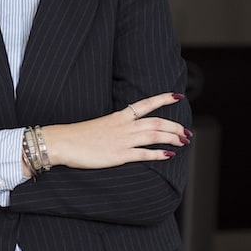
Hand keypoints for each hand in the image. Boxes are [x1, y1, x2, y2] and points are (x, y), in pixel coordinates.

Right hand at [43, 92, 190, 169]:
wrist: (63, 143)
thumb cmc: (78, 136)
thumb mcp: (101, 125)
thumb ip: (117, 126)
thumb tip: (129, 130)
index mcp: (120, 116)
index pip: (146, 104)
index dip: (164, 99)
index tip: (178, 95)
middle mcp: (125, 126)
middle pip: (157, 121)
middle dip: (175, 126)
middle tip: (187, 132)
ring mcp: (123, 140)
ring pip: (154, 134)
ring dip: (172, 137)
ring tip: (184, 141)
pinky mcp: (120, 155)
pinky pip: (144, 153)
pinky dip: (159, 153)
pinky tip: (169, 155)